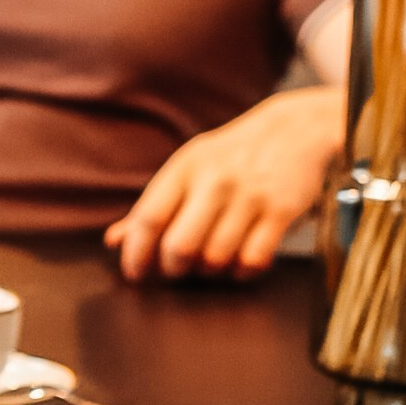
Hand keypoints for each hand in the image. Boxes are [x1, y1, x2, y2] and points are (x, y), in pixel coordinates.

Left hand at [105, 87, 342, 282]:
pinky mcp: (281, 211)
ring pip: (216, 258)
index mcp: (184, 168)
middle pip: (180, 246)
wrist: (292, 130)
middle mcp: (214, 181)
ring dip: (209, 272)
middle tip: (176, 270)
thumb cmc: (229, 158)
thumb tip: (113, 241)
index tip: (134, 273)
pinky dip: (242, 272)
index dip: (136, 253)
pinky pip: (253, 260)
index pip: (148, 218)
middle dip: (173, 269)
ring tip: (210, 264)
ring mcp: (249, 197)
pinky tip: (240, 263)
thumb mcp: (188, 170)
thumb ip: (153, 206)